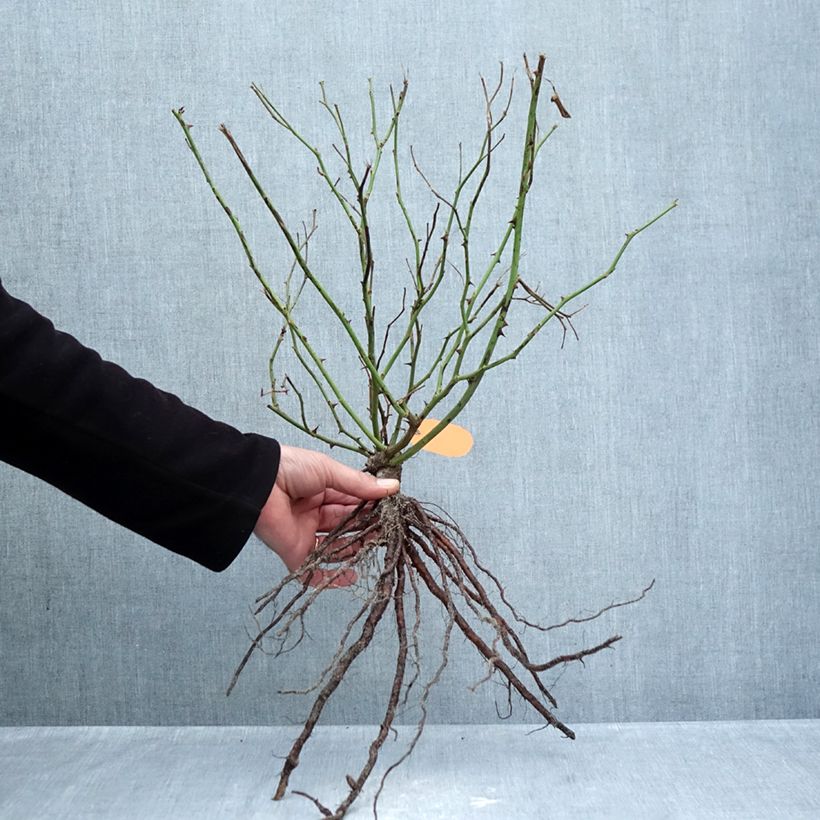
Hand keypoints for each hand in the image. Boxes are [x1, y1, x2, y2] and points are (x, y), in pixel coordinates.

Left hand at [253, 445, 399, 586]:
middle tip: (389, 528)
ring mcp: (306, 534)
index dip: (373, 506)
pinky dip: (332, 577)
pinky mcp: (295, 553)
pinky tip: (353, 575)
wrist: (256, 483)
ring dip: (357, 547)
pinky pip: (314, 571)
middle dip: (368, 526)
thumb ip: (360, 484)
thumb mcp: (329, 471)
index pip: (354, 501)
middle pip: (348, 524)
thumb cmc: (290, 469)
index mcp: (323, 490)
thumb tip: (393, 488)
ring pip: (337, 546)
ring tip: (376, 544)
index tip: (393, 509)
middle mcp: (315, 513)